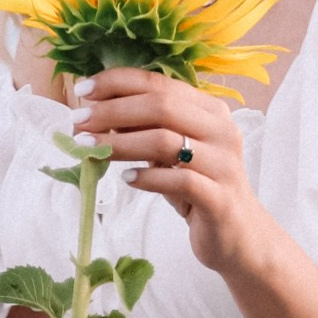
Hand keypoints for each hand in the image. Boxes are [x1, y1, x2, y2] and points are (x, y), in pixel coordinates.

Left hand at [73, 70, 272, 279]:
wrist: (239, 234)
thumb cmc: (199, 187)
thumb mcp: (172, 153)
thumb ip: (146, 129)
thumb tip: (98, 112)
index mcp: (210, 110)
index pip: (160, 83)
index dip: (118, 83)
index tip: (83, 91)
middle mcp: (222, 130)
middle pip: (161, 106)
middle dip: (113, 111)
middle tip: (79, 122)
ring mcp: (224, 164)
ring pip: (166, 141)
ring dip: (121, 143)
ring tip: (89, 150)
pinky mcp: (220, 197)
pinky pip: (180, 180)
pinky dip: (148, 177)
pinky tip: (126, 179)